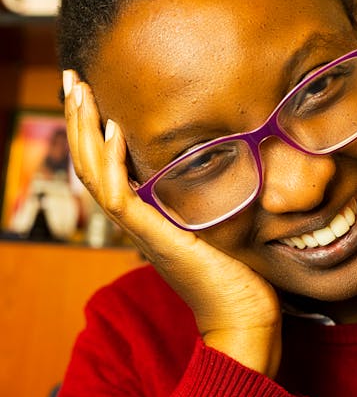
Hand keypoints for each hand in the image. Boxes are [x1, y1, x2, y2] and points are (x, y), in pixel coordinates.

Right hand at [64, 73, 281, 377]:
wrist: (244, 317)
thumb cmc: (239, 274)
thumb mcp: (220, 221)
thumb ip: (209, 195)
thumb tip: (226, 163)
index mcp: (148, 216)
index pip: (108, 167)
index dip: (94, 131)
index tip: (92, 93)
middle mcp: (137, 222)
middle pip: (92, 166)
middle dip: (79, 120)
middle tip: (71, 79)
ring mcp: (142, 231)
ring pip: (96, 177)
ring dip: (84, 132)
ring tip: (78, 92)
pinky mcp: (155, 239)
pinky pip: (120, 198)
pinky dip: (111, 163)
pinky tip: (111, 130)